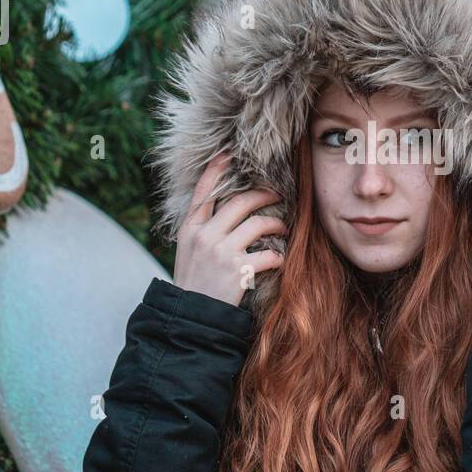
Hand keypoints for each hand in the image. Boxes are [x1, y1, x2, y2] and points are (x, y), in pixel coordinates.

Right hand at [172, 153, 284, 306]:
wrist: (190, 317)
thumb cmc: (194, 282)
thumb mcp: (188, 250)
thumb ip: (203, 229)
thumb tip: (226, 209)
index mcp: (190, 228)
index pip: (204, 191)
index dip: (217, 170)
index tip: (229, 154)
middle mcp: (204, 235)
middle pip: (241, 201)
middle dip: (265, 195)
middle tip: (277, 195)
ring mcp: (221, 252)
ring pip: (259, 223)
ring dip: (277, 224)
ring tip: (283, 228)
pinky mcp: (238, 271)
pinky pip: (268, 254)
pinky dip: (279, 256)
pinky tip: (279, 260)